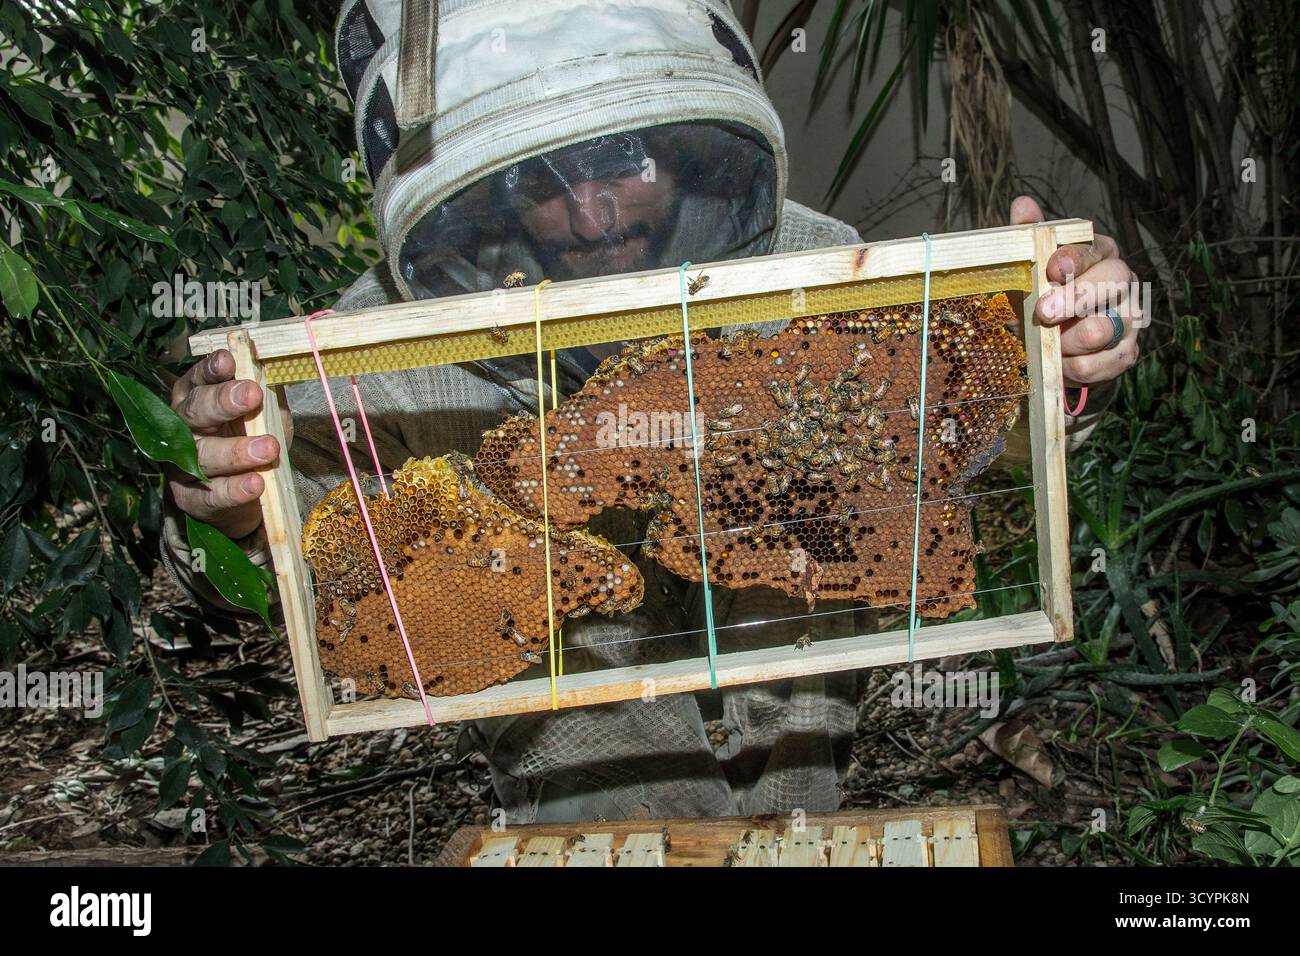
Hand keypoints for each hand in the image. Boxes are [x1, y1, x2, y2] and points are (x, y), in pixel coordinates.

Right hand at [167, 349, 287, 538]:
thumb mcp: (264, 415)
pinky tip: (255, 484)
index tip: (229, 360)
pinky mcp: (190, 498)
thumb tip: (280, 375)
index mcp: (197, 398)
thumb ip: (269, 398)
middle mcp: (183, 428)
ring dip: (236, 451)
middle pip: (195, 411)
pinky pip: (210, 494)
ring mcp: (182, 465)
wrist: (243, 496)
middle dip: (222, 401)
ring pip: (203, 455)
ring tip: (268, 449)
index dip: (211, 369)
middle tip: (251, 395)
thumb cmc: (250, 441)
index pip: (199, 378)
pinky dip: (234, 490)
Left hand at [1011, 196, 1140, 387]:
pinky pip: (1106, 362)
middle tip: (1044, 313)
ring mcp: (1129, 317)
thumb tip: (1022, 205)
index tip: (1052, 268)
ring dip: (1070, 339)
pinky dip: (1079, 367)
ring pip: (1107, 326)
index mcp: (1099, 253)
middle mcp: (1122, 280)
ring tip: (1049, 344)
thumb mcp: (1028, 268)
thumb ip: (1027, 237)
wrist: (1052, 346)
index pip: (1095, 247)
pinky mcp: (1127, 352)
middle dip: (1076, 297)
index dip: (1075, 257)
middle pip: (1112, 280)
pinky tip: (1062, 364)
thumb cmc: (1041, 297)